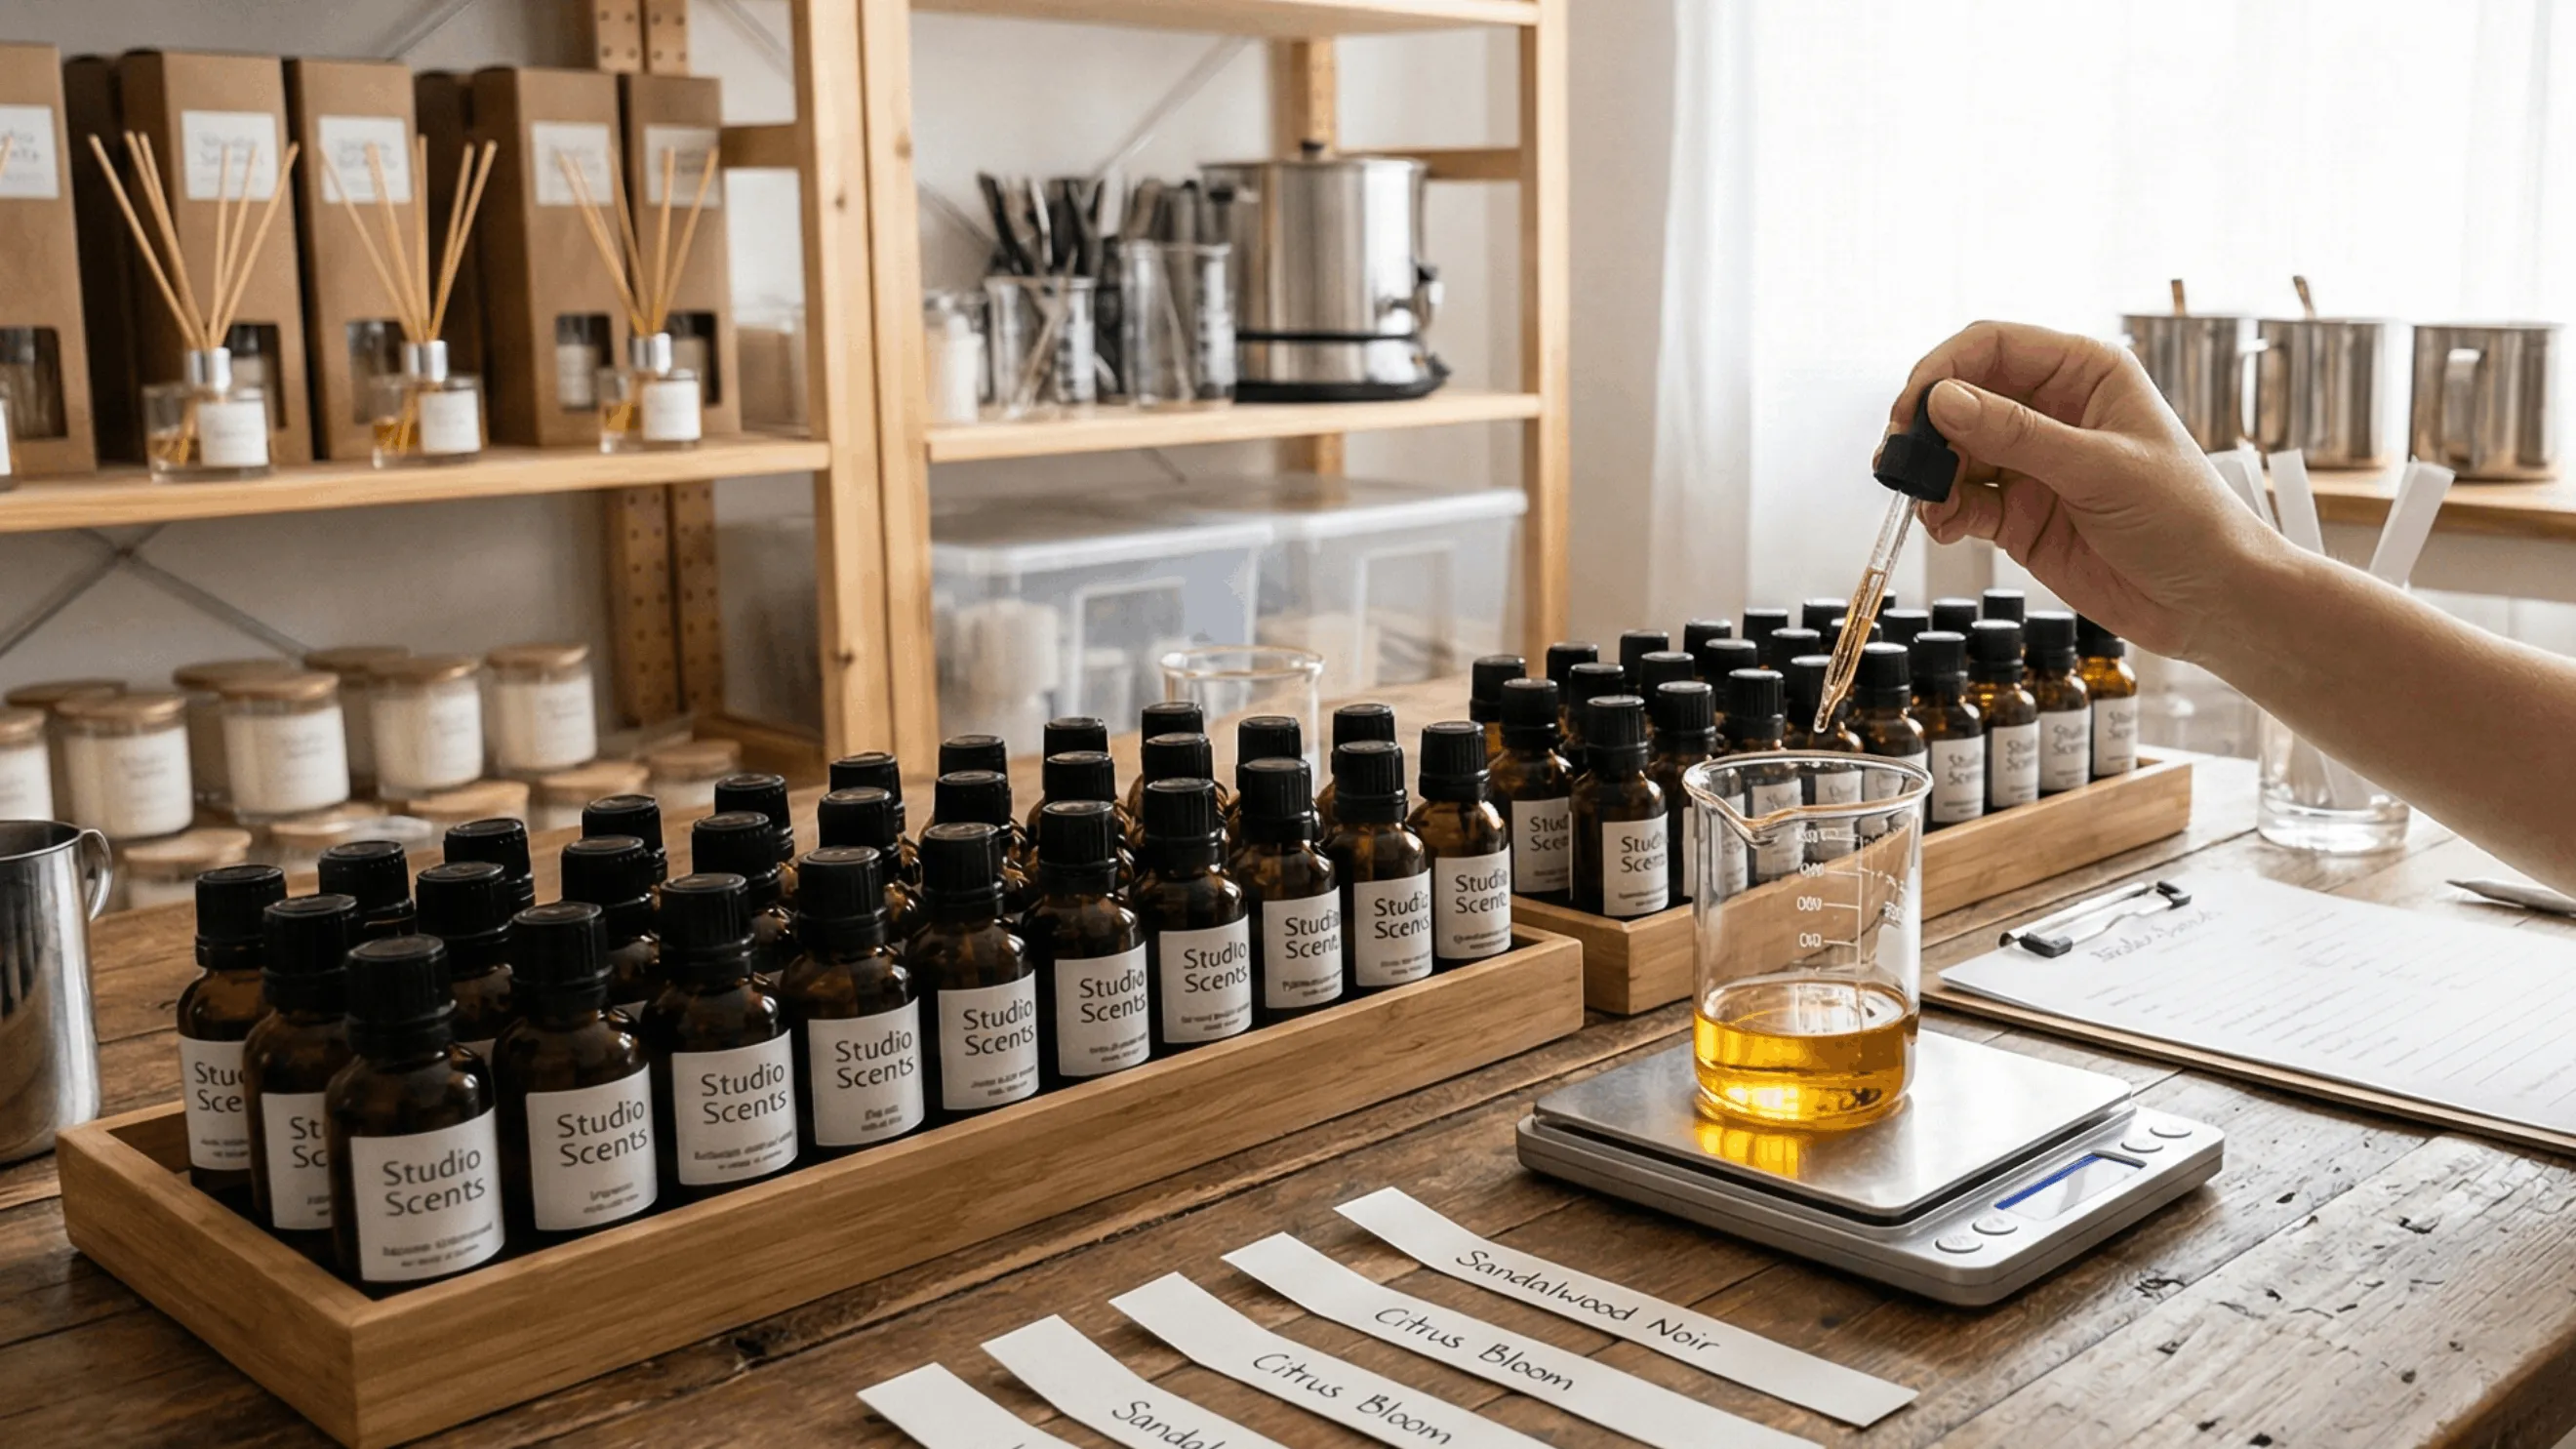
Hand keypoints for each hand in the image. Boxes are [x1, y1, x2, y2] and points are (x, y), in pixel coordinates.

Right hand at [1892, 321, 2286, 660]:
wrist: (2207, 601)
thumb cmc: (2185, 521)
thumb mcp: (2100, 469)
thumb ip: (2018, 436)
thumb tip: (1943, 403)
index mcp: (2085, 374)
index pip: (1994, 346)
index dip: (1944, 370)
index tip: (1913, 409)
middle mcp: (2053, 411)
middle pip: (1962, 397)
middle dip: (1927, 428)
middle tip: (1902, 460)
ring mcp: (2032, 463)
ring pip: (1954, 452)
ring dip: (1931, 476)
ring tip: (1929, 504)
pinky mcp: (2018, 513)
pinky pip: (1962, 500)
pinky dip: (1943, 512)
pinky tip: (1945, 526)